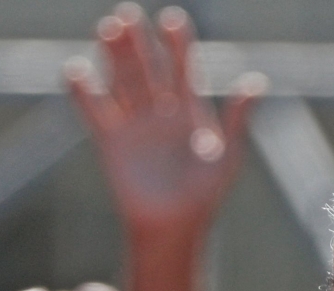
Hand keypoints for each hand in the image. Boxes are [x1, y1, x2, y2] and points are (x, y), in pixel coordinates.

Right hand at [66, 3, 261, 240]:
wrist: (174, 225)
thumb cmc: (205, 193)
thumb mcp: (227, 154)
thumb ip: (239, 117)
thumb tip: (257, 81)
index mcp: (189, 108)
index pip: (182, 66)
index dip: (177, 43)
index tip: (172, 19)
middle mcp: (160, 109)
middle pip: (147, 66)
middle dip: (137, 40)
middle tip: (128, 13)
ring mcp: (134, 122)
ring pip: (121, 79)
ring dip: (113, 55)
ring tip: (108, 27)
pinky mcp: (110, 140)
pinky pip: (94, 109)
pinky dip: (84, 90)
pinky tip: (76, 69)